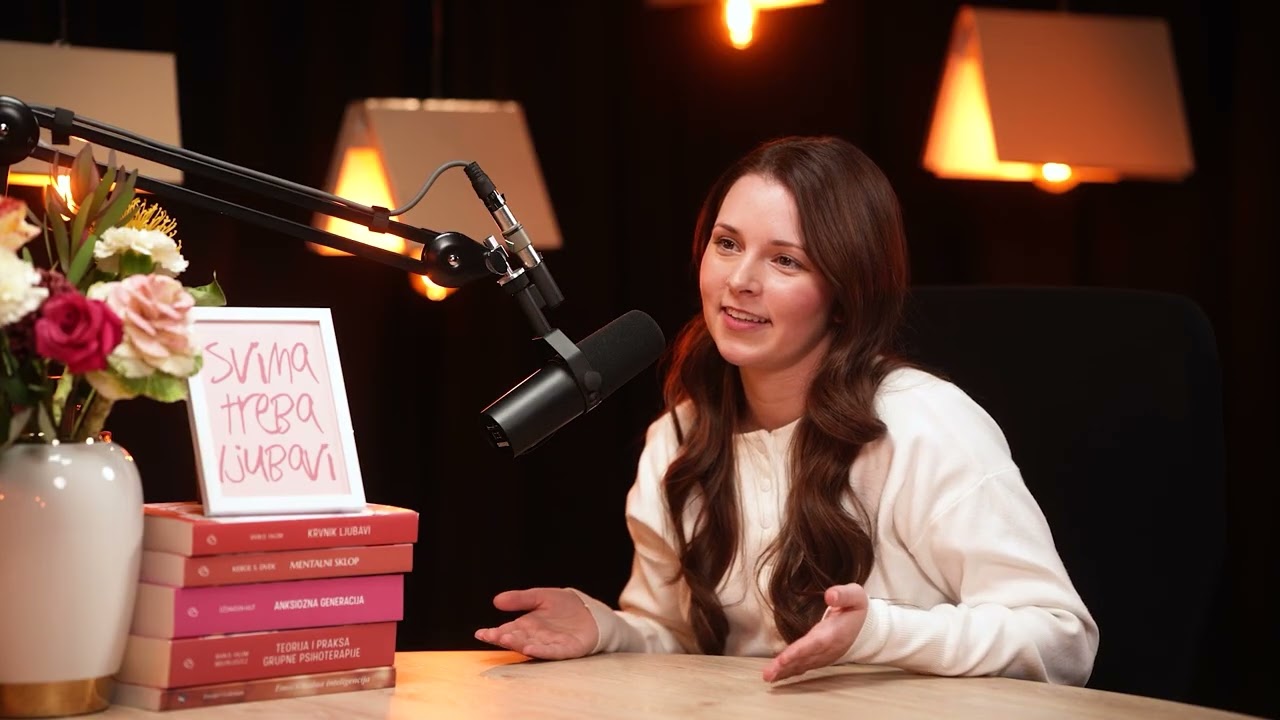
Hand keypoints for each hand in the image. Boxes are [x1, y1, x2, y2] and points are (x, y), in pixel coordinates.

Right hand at [474, 588, 598, 659]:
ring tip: (507, 640)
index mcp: (527, 626)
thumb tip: (496, 600)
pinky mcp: (567, 649)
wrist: (591, 611)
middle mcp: (537, 637)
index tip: (481, 633)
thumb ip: (520, 599)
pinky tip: (530, 649)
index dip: (494, 633)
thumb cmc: (565, 605)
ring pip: (532, 646)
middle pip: (517, 639)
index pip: (507, 630)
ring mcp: (551, 644)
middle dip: (504, 638)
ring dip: (520, 644)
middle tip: (492, 636)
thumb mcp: (540, 596)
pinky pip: (552, 652)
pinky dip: (541, 651)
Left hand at [762, 583, 868, 682]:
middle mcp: (829, 648)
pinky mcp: (819, 659)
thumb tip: (830, 595)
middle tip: (769, 674)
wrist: (863, 626)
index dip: (800, 650)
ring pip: (803, 665)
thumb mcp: (855, 595)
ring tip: (768, 677)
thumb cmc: (855, 607)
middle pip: (806, 657)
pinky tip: (776, 676)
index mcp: (836, 632)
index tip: (784, 658)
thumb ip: (844, 594)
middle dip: (786, 665)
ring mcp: (824, 656)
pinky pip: (803, 667)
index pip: (816, 643)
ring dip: (784, 672)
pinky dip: (789, 672)